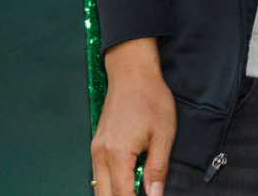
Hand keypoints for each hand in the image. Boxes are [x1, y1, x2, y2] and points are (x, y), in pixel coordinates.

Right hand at [91, 38, 175, 195]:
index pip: (122, 195)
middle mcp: (100, 155)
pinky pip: (99, 174)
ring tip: (137, 188)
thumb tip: (155, 194)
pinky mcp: (96, 146)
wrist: (132, 74)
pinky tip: (128, 179)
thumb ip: (157, 168)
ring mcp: (95, 150)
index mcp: (117, 154)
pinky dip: (111, 182)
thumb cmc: (150, 98)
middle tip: (142, 194)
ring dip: (116, 192)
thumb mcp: (163, 134)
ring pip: (99, 187)